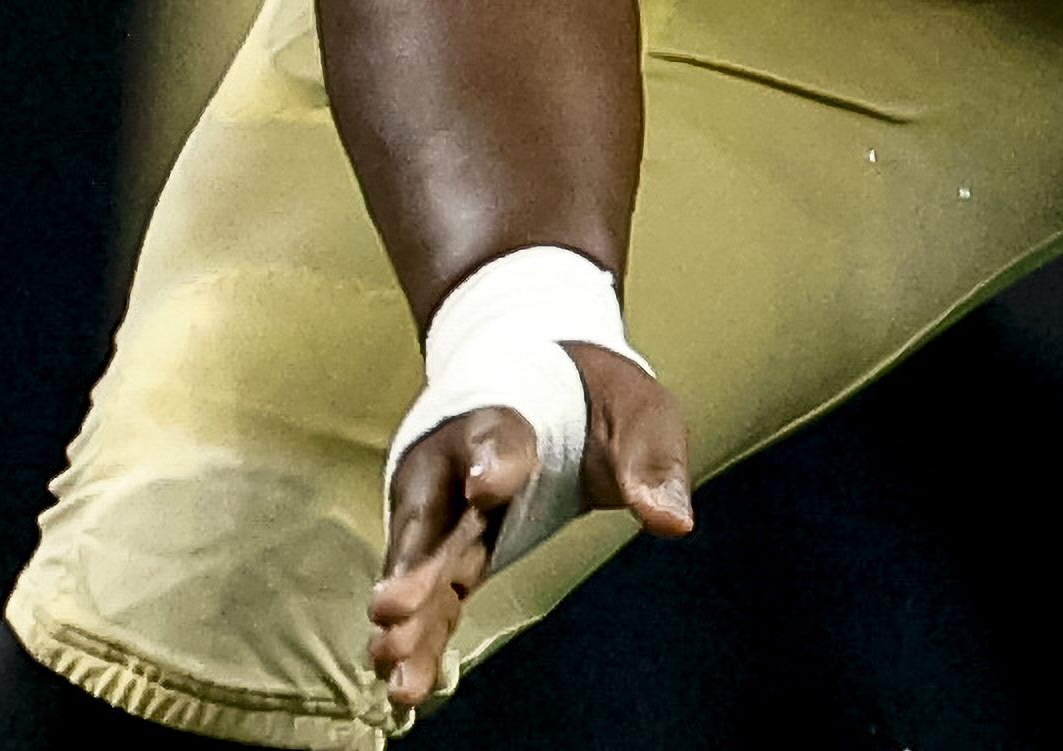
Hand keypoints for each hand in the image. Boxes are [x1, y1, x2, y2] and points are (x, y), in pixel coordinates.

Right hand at [364, 344, 690, 708]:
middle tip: (394, 606)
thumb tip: (673, 520)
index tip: (491, 486)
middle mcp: (454, 467)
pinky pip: (429, 597)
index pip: (497, 435)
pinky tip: (404, 679)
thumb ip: (650, 460)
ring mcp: (442, 514)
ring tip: (389, 661)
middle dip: (414, 565)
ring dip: (406, 617)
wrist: (550, 382)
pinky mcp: (446, 553)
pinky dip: (419, 638)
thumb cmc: (595, 397)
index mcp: (502, 414)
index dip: (495, 460)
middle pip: (433, 516)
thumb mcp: (638, 410)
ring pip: (418, 567)